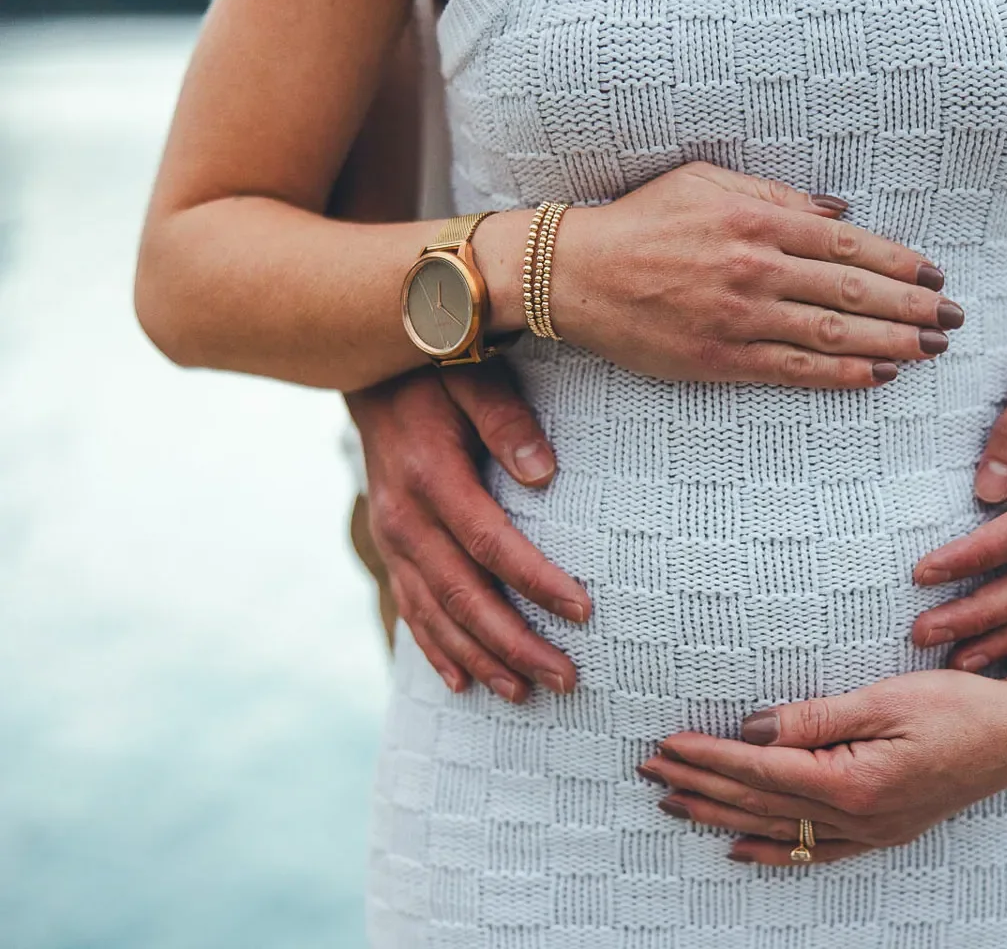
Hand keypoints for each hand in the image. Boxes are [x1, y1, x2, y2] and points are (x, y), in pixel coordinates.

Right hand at [345, 360, 591, 701]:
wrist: (369, 367)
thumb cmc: (436, 365)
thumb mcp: (472, 375)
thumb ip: (505, 419)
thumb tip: (544, 473)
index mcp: (432, 477)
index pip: (492, 544)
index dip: (538, 582)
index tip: (584, 612)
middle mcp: (405, 519)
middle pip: (465, 596)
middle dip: (516, 644)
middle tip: (566, 679)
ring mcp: (392, 539)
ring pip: (437, 615)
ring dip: (482, 659)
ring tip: (526, 694)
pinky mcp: (390, 547)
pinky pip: (411, 609)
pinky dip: (436, 650)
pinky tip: (464, 683)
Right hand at [515, 161, 962, 387]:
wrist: (574, 274)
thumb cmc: (642, 221)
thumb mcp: (708, 182)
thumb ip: (777, 196)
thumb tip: (840, 212)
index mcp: (756, 221)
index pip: (848, 244)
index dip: (899, 263)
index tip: (935, 276)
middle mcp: (755, 270)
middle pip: (852, 293)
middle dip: (912, 308)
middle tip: (953, 319)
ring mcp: (740, 318)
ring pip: (833, 335)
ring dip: (892, 344)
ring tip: (932, 351)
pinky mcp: (721, 360)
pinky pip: (795, 371)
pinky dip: (842, 375)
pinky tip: (880, 375)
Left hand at [638, 669, 1006, 864]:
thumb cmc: (960, 707)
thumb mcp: (886, 698)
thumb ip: (816, 718)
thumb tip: (753, 728)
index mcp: (852, 780)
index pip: (759, 768)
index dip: (708, 757)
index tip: (665, 745)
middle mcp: (856, 817)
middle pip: (758, 802)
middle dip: (700, 785)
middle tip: (649, 772)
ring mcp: (869, 831)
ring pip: (777, 829)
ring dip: (721, 816)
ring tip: (674, 805)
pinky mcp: (882, 832)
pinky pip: (815, 852)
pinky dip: (772, 852)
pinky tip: (739, 850)